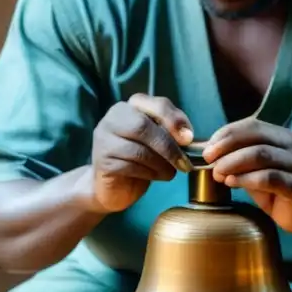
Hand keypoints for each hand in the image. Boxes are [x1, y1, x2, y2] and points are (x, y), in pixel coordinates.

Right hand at [90, 94, 193, 212]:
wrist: (115, 186)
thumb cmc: (141, 159)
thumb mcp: (159, 141)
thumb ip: (172, 132)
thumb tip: (187, 136)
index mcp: (131, 107)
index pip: (156, 104)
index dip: (174, 120)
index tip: (189, 138)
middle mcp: (113, 119)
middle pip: (143, 126)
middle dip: (168, 146)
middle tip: (184, 163)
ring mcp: (104, 140)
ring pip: (138, 149)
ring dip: (161, 164)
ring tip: (169, 172)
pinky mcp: (102, 162)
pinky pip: (131, 167)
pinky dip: (149, 174)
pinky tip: (154, 176)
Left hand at [203, 118, 291, 233]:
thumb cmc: (277, 188)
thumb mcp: (255, 170)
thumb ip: (237, 158)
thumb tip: (208, 153)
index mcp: (283, 136)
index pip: (252, 125)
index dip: (227, 133)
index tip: (207, 147)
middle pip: (256, 137)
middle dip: (227, 146)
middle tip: (209, 159)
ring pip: (262, 155)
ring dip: (234, 162)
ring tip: (217, 172)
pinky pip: (270, 178)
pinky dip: (246, 178)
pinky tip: (232, 182)